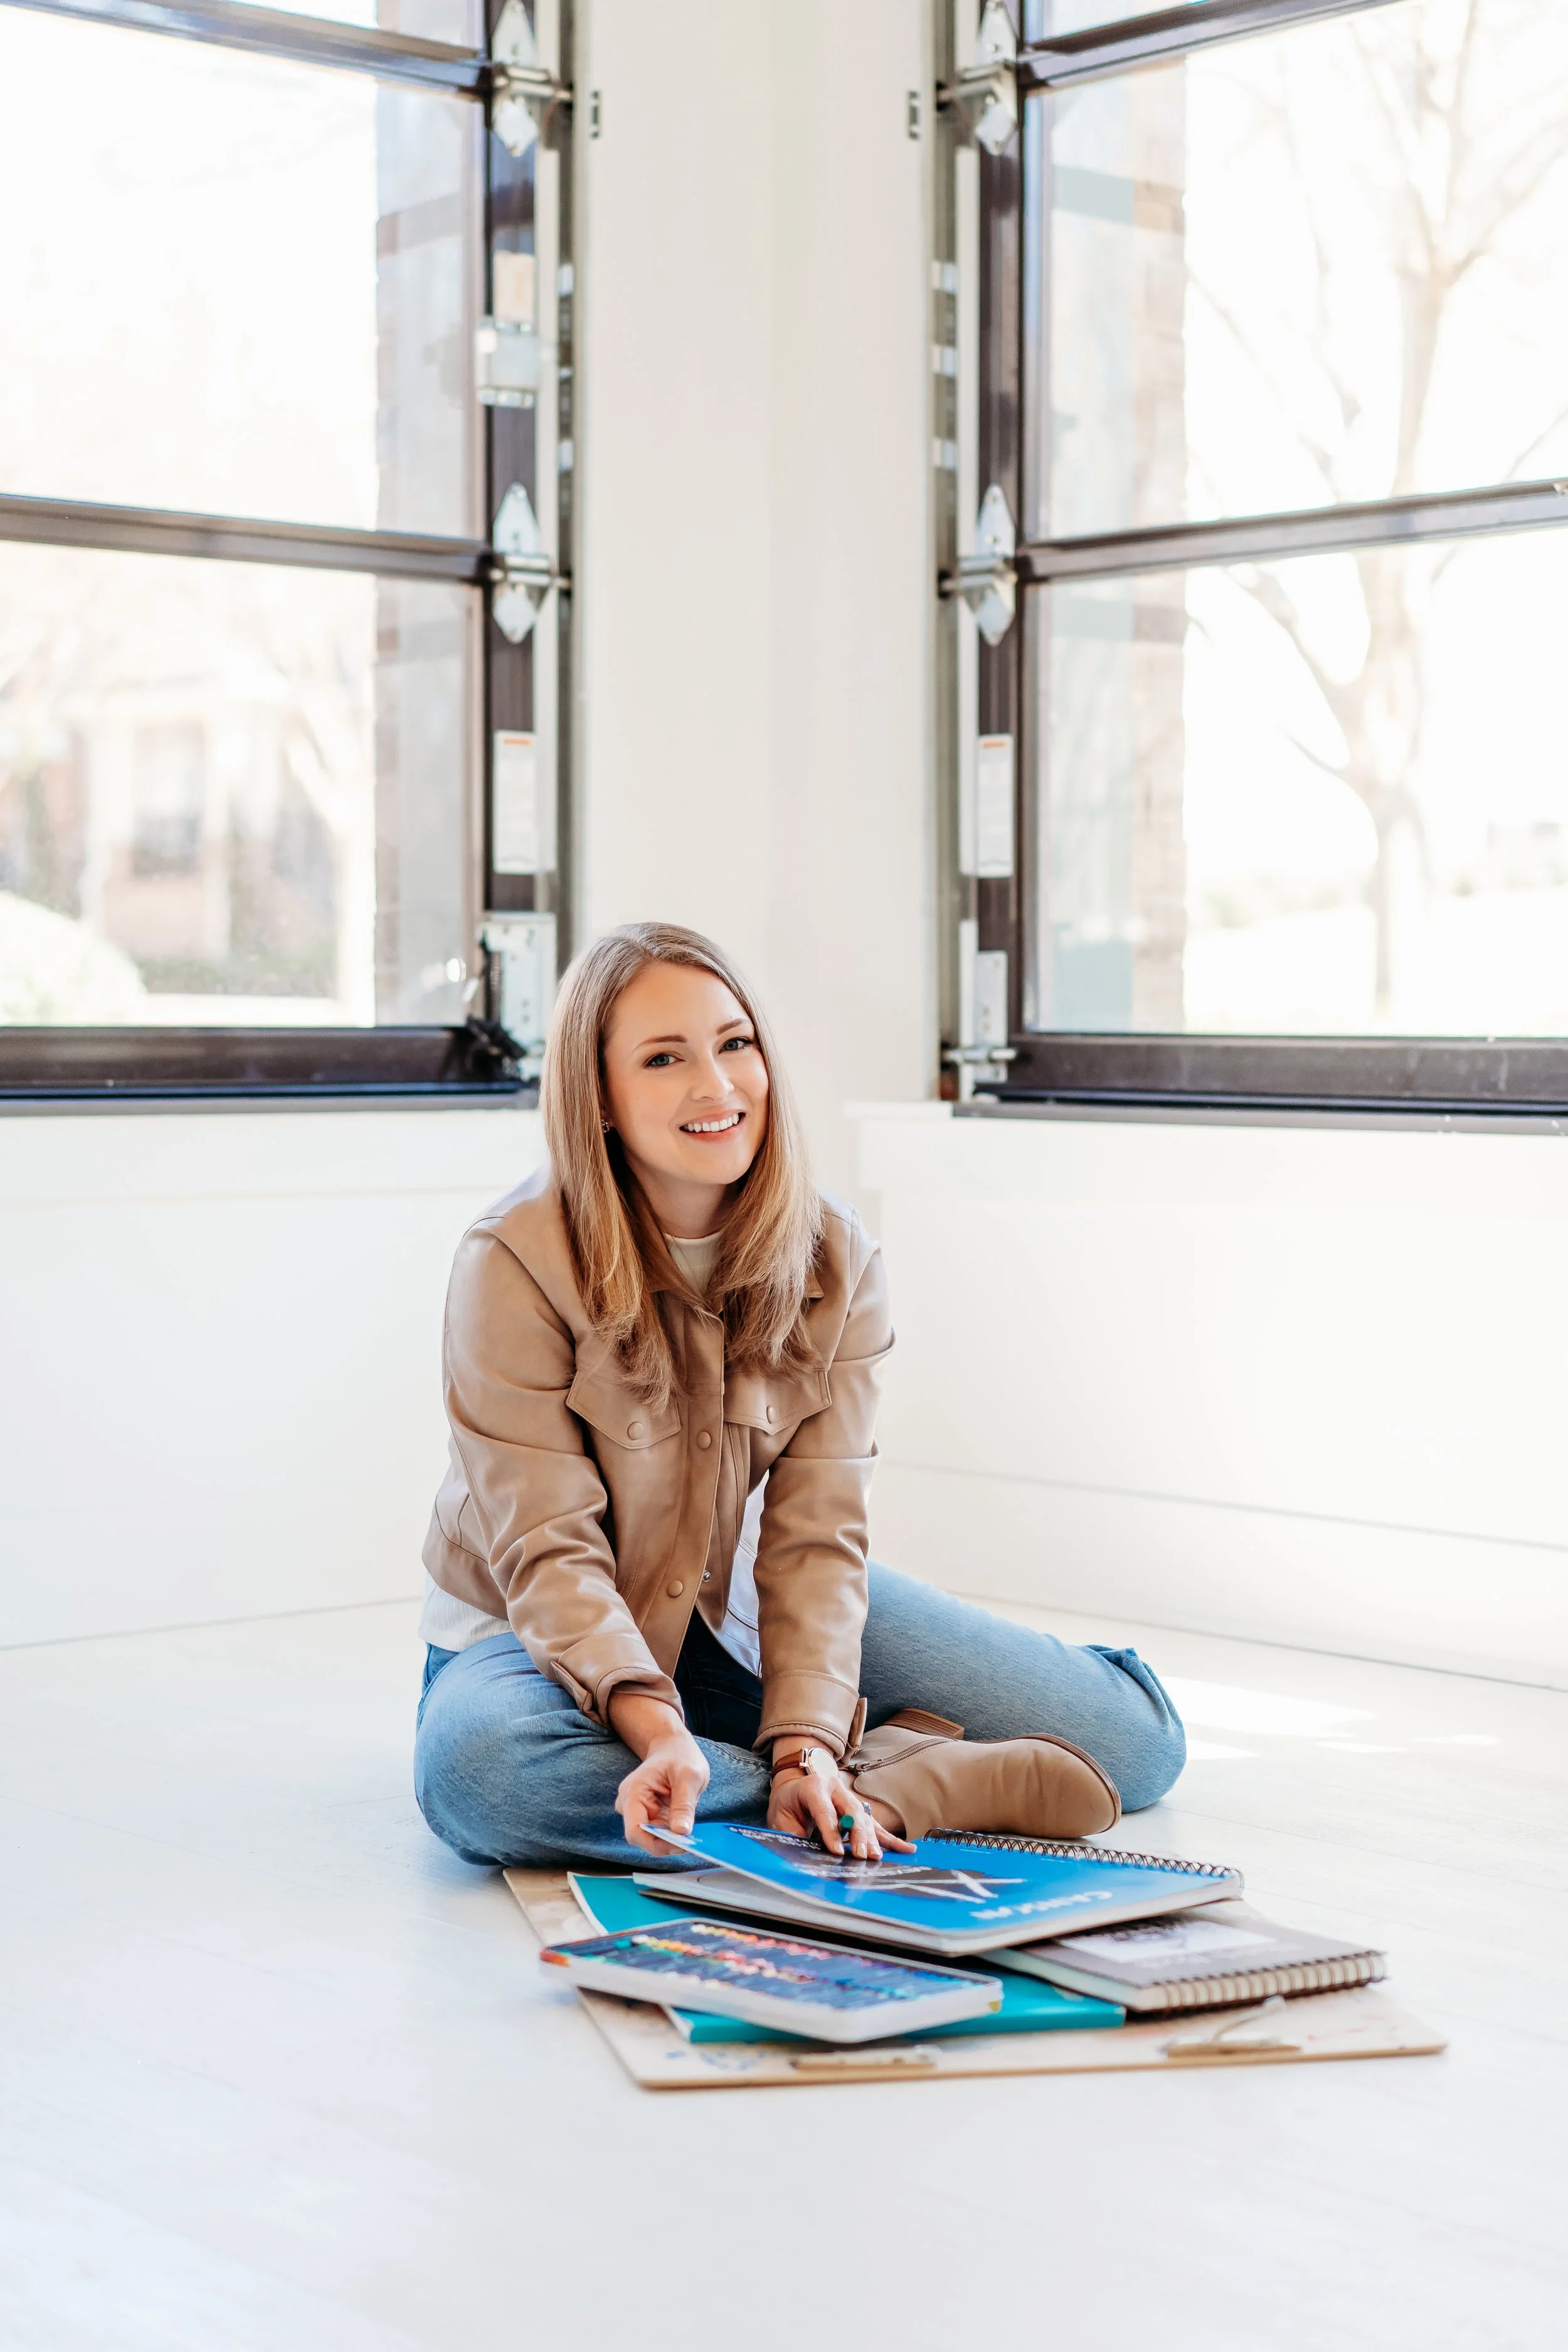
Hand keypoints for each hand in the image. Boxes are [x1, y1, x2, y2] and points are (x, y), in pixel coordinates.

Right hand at [614, 1727, 710, 1855]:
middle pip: (643, 1837)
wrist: (673, 1747)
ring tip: (690, 1830)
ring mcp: (638, 1811)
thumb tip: (681, 1832)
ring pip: (652, 1837)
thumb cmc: (680, 1755)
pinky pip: (659, 1832)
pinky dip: (672, 1833)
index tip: (682, 1844)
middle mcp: (629, 1804)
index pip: (635, 1831)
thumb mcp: (689, 1776)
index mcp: (633, 1793)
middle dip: (667, 1842)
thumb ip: (684, 1804)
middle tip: (691, 1840)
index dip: (657, 1843)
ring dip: (671, 1838)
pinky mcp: (649, 1815)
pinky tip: (685, 1825)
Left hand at [768, 1759, 914, 1861]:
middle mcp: (836, 1789)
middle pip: (851, 1812)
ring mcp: (850, 1797)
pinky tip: (906, 1849)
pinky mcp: (858, 1810)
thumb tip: (802, 1854)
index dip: (831, 1831)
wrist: (794, 1784)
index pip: (825, 1810)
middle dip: (858, 1835)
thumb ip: (791, 1833)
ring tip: (876, 1856)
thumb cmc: (787, 1803)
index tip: (836, 1851)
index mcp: (814, 1787)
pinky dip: (890, 1839)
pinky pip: (876, 1826)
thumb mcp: (779, 1817)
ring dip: (872, 1840)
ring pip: (865, 1819)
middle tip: (861, 1855)